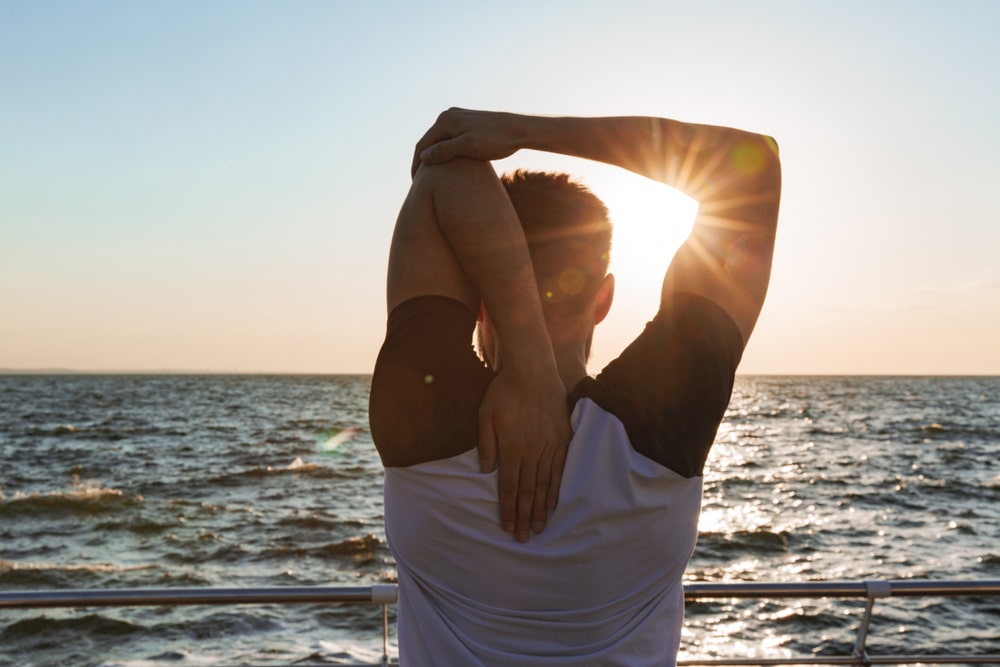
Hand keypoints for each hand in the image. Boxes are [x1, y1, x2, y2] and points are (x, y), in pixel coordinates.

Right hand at [412, 108, 522, 176]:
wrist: (519, 130)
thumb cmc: (497, 140)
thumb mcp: (469, 146)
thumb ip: (445, 150)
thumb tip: (424, 157)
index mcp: (445, 120)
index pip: (422, 145)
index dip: (416, 166)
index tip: (415, 184)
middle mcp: (448, 115)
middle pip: (428, 142)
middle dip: (421, 163)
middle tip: (418, 185)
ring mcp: (457, 118)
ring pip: (437, 142)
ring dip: (431, 159)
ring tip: (428, 179)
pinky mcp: (466, 124)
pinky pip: (448, 140)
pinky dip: (443, 153)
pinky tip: (444, 167)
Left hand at [478, 366, 569, 542]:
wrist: (533, 369)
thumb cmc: (504, 391)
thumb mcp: (485, 415)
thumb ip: (486, 444)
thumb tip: (486, 472)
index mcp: (512, 447)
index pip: (510, 486)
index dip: (509, 509)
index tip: (508, 527)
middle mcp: (533, 450)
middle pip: (529, 490)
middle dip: (525, 516)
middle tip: (524, 539)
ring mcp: (550, 445)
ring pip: (545, 484)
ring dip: (541, 508)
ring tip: (539, 528)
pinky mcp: (563, 438)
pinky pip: (560, 469)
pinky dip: (556, 488)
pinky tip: (554, 503)